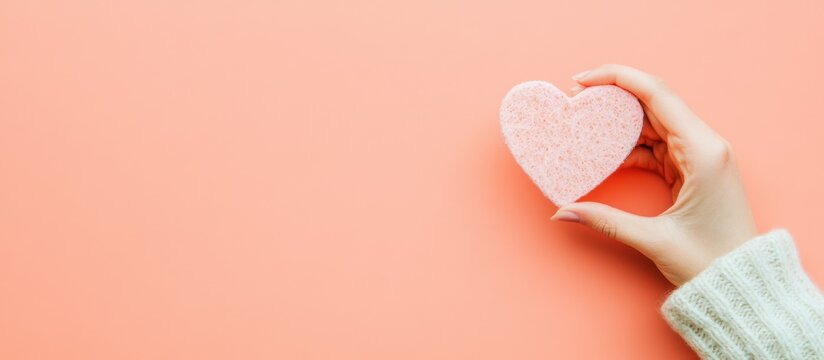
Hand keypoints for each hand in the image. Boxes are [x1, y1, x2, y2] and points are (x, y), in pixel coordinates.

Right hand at [550, 64, 757, 285]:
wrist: (742, 283)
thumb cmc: (711, 261)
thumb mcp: (654, 239)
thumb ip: (605, 220)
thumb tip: (562, 211)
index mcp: (703, 151)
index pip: (656, 94)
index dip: (616, 78)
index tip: (581, 81)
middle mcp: (705, 145)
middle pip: (653, 102)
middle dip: (612, 97)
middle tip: (575, 100)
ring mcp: (701, 155)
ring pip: (653, 122)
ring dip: (619, 122)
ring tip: (583, 124)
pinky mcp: (693, 168)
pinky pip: (657, 145)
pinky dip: (630, 146)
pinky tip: (604, 152)